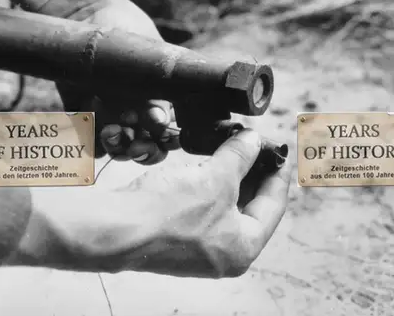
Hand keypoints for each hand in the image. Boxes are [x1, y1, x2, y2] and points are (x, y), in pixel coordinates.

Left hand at [57, 0, 179, 164]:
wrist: (88, 14)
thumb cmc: (126, 29)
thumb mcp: (148, 53)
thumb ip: (157, 86)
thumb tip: (161, 119)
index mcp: (157, 102)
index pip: (167, 136)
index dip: (164, 141)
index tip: (157, 129)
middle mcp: (136, 115)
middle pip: (145, 150)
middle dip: (143, 152)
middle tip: (136, 143)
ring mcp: (109, 117)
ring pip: (118, 149)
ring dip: (117, 147)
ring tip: (111, 131)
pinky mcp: (83, 115)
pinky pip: (86, 140)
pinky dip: (87, 141)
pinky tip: (89, 126)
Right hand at [121, 129, 291, 277]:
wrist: (116, 228)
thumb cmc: (169, 211)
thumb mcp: (216, 178)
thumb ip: (239, 157)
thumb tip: (252, 141)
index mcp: (243, 248)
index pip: (273, 206)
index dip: (277, 174)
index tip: (277, 152)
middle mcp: (224, 254)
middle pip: (250, 207)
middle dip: (252, 174)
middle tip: (253, 147)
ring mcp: (198, 249)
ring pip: (225, 207)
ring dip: (229, 179)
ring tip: (232, 151)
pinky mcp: (177, 239)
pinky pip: (203, 210)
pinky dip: (209, 188)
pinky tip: (206, 168)